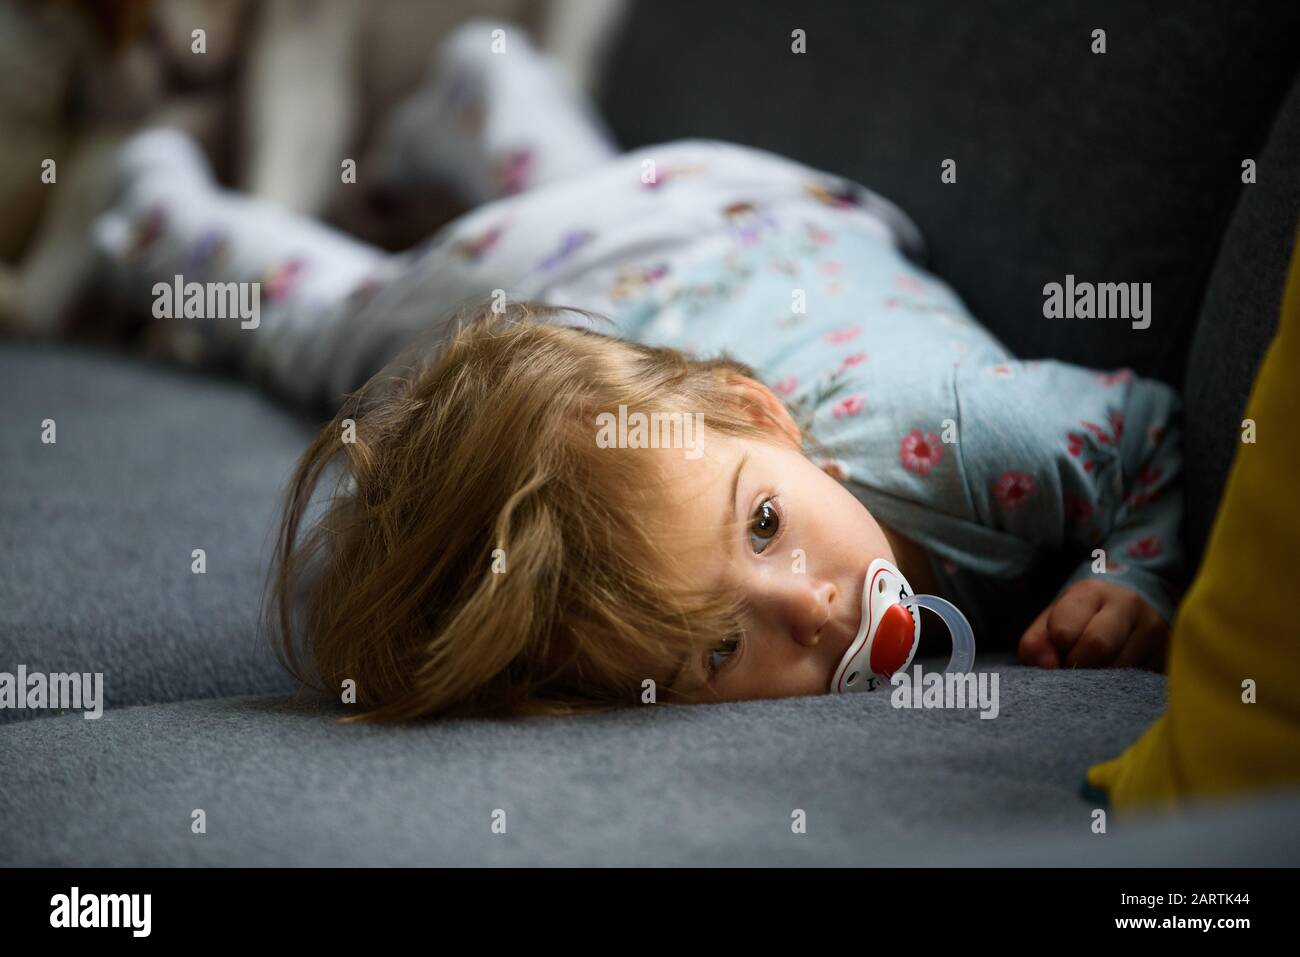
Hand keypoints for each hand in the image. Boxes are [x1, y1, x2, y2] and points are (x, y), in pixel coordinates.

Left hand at [1019, 578, 1168, 670]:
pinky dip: (1121, 687)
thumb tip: (1047, 666)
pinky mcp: (1169, 655)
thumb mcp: (1053, 622)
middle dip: (1079, 666)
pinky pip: (1140, 683)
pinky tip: (1115, 678)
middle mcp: (1128, 604)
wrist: (1131, 608)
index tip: (1060, 649)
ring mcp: (1155, 630)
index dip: (1056, 649)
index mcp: (1092, 592)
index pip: (1064, 630)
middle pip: (1097, 648)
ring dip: (1100, 681)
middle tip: (1077, 665)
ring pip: (1120, 672)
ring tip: (1096, 670)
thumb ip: (1036, 643)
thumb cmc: (1081, 620)